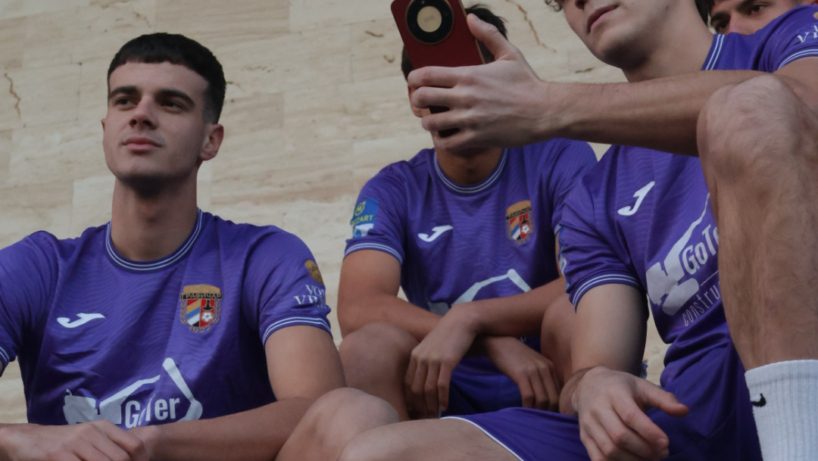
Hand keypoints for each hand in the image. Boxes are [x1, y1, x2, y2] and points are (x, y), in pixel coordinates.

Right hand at [0, 421, 148, 460]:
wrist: (28, 439)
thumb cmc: (65, 442)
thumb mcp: (90, 438)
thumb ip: (109, 446)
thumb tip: (132, 458)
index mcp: (103, 427)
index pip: (134, 445)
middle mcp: (91, 432)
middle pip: (120, 459)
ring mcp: (74, 443)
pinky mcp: (57, 455)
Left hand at [404, 305, 478, 417]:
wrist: (462, 321)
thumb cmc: (449, 336)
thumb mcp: (431, 347)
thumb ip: (425, 361)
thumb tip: (424, 382)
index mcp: (415, 355)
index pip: (407, 383)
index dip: (410, 399)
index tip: (415, 411)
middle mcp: (421, 358)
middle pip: (416, 389)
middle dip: (419, 406)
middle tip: (425, 418)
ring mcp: (433, 359)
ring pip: (428, 389)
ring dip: (431, 405)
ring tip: (435, 415)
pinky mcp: (447, 361)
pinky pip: (442, 385)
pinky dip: (442, 398)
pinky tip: (445, 406)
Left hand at [407, 13, 552, 152]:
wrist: (545, 111)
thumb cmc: (527, 82)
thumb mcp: (509, 54)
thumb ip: (488, 35)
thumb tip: (470, 18)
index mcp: (469, 75)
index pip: (426, 75)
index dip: (413, 79)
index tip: (414, 82)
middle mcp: (465, 97)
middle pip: (422, 98)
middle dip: (417, 100)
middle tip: (422, 102)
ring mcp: (470, 119)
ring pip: (431, 123)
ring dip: (429, 122)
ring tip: (435, 121)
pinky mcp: (477, 138)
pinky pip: (447, 144)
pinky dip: (442, 141)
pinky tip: (446, 136)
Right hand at [483, 336, 560, 410]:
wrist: (498, 343)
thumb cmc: (515, 356)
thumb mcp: (533, 363)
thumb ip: (543, 376)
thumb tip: (549, 398)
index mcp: (551, 366)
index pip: (560, 393)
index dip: (555, 407)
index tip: (548, 415)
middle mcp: (545, 368)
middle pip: (554, 399)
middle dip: (548, 412)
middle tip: (539, 419)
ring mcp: (533, 371)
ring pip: (543, 400)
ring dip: (537, 411)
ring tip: (530, 416)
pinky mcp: (521, 374)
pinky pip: (528, 396)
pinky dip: (526, 407)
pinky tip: (522, 409)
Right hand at [572, 367, 687, 460]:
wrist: (587, 385)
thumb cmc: (621, 387)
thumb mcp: (642, 386)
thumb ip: (663, 399)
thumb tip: (684, 411)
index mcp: (614, 393)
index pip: (630, 416)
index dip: (649, 432)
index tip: (666, 443)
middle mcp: (597, 409)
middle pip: (620, 436)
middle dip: (644, 449)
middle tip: (662, 454)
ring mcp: (588, 425)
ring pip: (609, 450)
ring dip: (633, 460)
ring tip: (650, 459)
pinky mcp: (584, 437)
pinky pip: (598, 458)